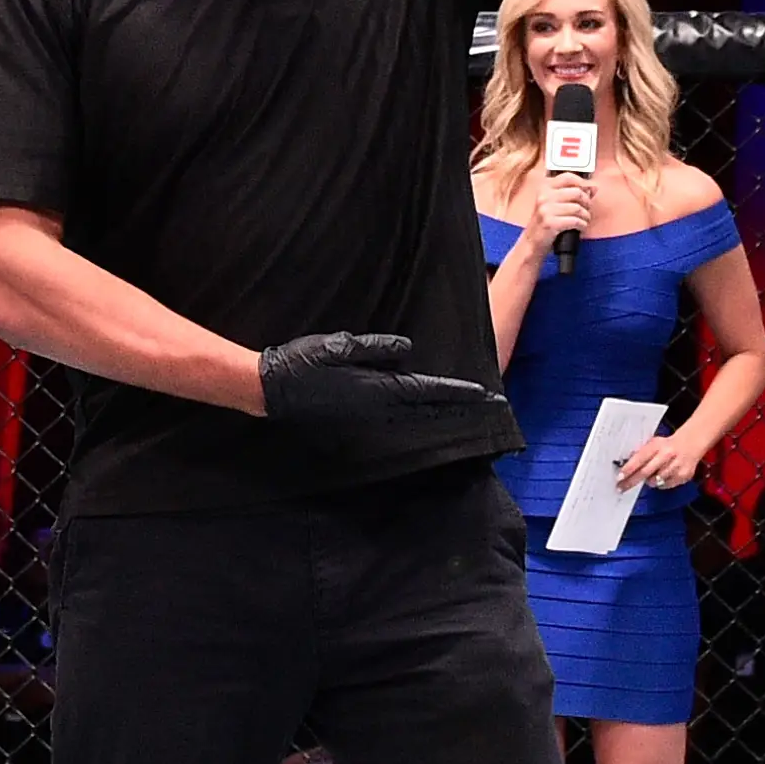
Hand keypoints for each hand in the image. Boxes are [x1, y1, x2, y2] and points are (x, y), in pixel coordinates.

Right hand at [257, 333, 503, 430]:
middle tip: (494, 406)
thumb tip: (407, 349)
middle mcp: (377, 409)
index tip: (486, 395)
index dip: (458, 393)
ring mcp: (369, 417)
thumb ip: (375, 348)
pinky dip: (423, 412)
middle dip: (462, 408)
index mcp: (376, 390)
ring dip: (445, 412)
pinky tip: (430, 409)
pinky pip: (402, 416)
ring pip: (418, 416)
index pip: (428, 391)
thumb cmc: (301, 362)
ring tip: (471, 407)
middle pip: (430, 410)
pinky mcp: (360, 417)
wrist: (270, 389)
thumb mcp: (340, 346)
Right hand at [521, 166, 596, 246]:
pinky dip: (582, 225)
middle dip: (587, 202)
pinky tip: (580, 227)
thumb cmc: (545, 222)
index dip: (582, 183)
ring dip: (586, 216)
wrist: (531, 241)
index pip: (568, 177)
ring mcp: (545, 209)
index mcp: (544, 187)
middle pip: (576, 192)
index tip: (588, 191)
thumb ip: (573, 194)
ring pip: (577, 208)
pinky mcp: (550, 223)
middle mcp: (543, 196)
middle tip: (587, 209)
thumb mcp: (554, 204)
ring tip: (584, 220)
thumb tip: (593, 187)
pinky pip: (575, 221)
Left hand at [611, 435, 697, 492]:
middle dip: (632, 481)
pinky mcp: (683, 476)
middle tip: (622, 487)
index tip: (620, 477)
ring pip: (655, 481)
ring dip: (649, 481)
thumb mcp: (653, 443)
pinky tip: (663, 475)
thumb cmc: (668, 445)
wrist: (691, 444)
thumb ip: (641, 453)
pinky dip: (661, 483)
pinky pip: (666, 485)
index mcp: (658, 445)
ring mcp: (676, 466)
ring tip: (652, 474)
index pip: (640, 458)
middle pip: (646, 472)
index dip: (629, 469)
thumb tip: (625, 465)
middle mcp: (667, 455)